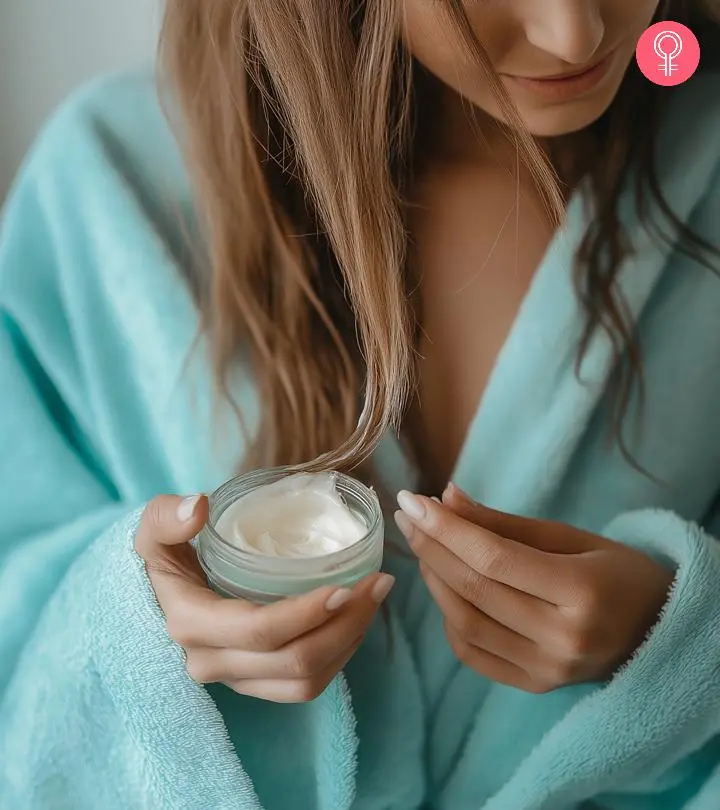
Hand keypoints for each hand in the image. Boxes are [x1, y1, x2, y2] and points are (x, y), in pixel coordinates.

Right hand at [135, 494, 394, 702]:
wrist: (151, 599)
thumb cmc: (158, 559)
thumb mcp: (150, 531)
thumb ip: (164, 516)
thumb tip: (197, 506)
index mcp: (192, 624)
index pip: (260, 631)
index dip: (308, 613)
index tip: (346, 584)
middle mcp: (212, 663)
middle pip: (295, 661)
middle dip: (347, 624)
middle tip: (379, 582)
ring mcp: (234, 679)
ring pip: (306, 681)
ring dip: (350, 643)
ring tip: (375, 597)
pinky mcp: (252, 683)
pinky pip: (304, 686)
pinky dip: (339, 657)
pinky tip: (355, 620)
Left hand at [394, 484, 672, 692]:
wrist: (658, 632)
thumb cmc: (619, 573)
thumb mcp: (571, 537)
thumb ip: (504, 523)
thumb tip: (445, 498)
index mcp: (580, 591)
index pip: (493, 558)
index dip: (445, 528)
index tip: (412, 500)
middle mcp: (562, 638)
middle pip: (474, 589)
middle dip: (431, 547)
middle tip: (408, 516)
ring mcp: (547, 670)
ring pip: (465, 623)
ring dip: (434, 581)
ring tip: (423, 546)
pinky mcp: (534, 687)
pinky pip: (473, 653)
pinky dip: (449, 618)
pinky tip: (444, 588)